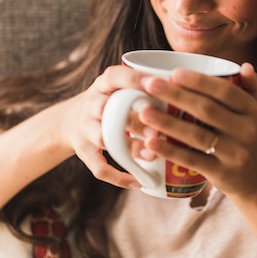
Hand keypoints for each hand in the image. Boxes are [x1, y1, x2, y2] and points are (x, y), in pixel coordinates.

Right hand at [60, 65, 146, 189]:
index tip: (156, 84)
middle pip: (107, 108)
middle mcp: (91, 104)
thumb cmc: (111, 104)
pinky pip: (99, 168)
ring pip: (104, 139)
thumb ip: (144, 93)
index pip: (115, 76)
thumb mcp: (120, 90)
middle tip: (158, 129)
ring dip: (129, 147)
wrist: (70, 121)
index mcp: (103, 85)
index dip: (134, 80)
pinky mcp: (83, 152)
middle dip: (133, 119)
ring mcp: (85, 128)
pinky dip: (119, 177)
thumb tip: (186, 101)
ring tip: (152, 156)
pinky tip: (138, 181)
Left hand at [137, 62, 256, 196]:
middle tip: (149, 84)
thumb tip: (244, 65)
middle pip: (207, 110)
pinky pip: (192, 160)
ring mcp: (234, 154)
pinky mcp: (220, 173)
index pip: (225, 91)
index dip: (199, 82)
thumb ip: (250, 87)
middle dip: (176, 95)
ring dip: (168, 123)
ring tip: (144, 112)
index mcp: (251, 110)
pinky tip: (150, 143)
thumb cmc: (245, 137)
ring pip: (197, 135)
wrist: (255, 180)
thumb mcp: (253, 112)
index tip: (173, 72)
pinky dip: (170, 151)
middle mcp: (246, 131)